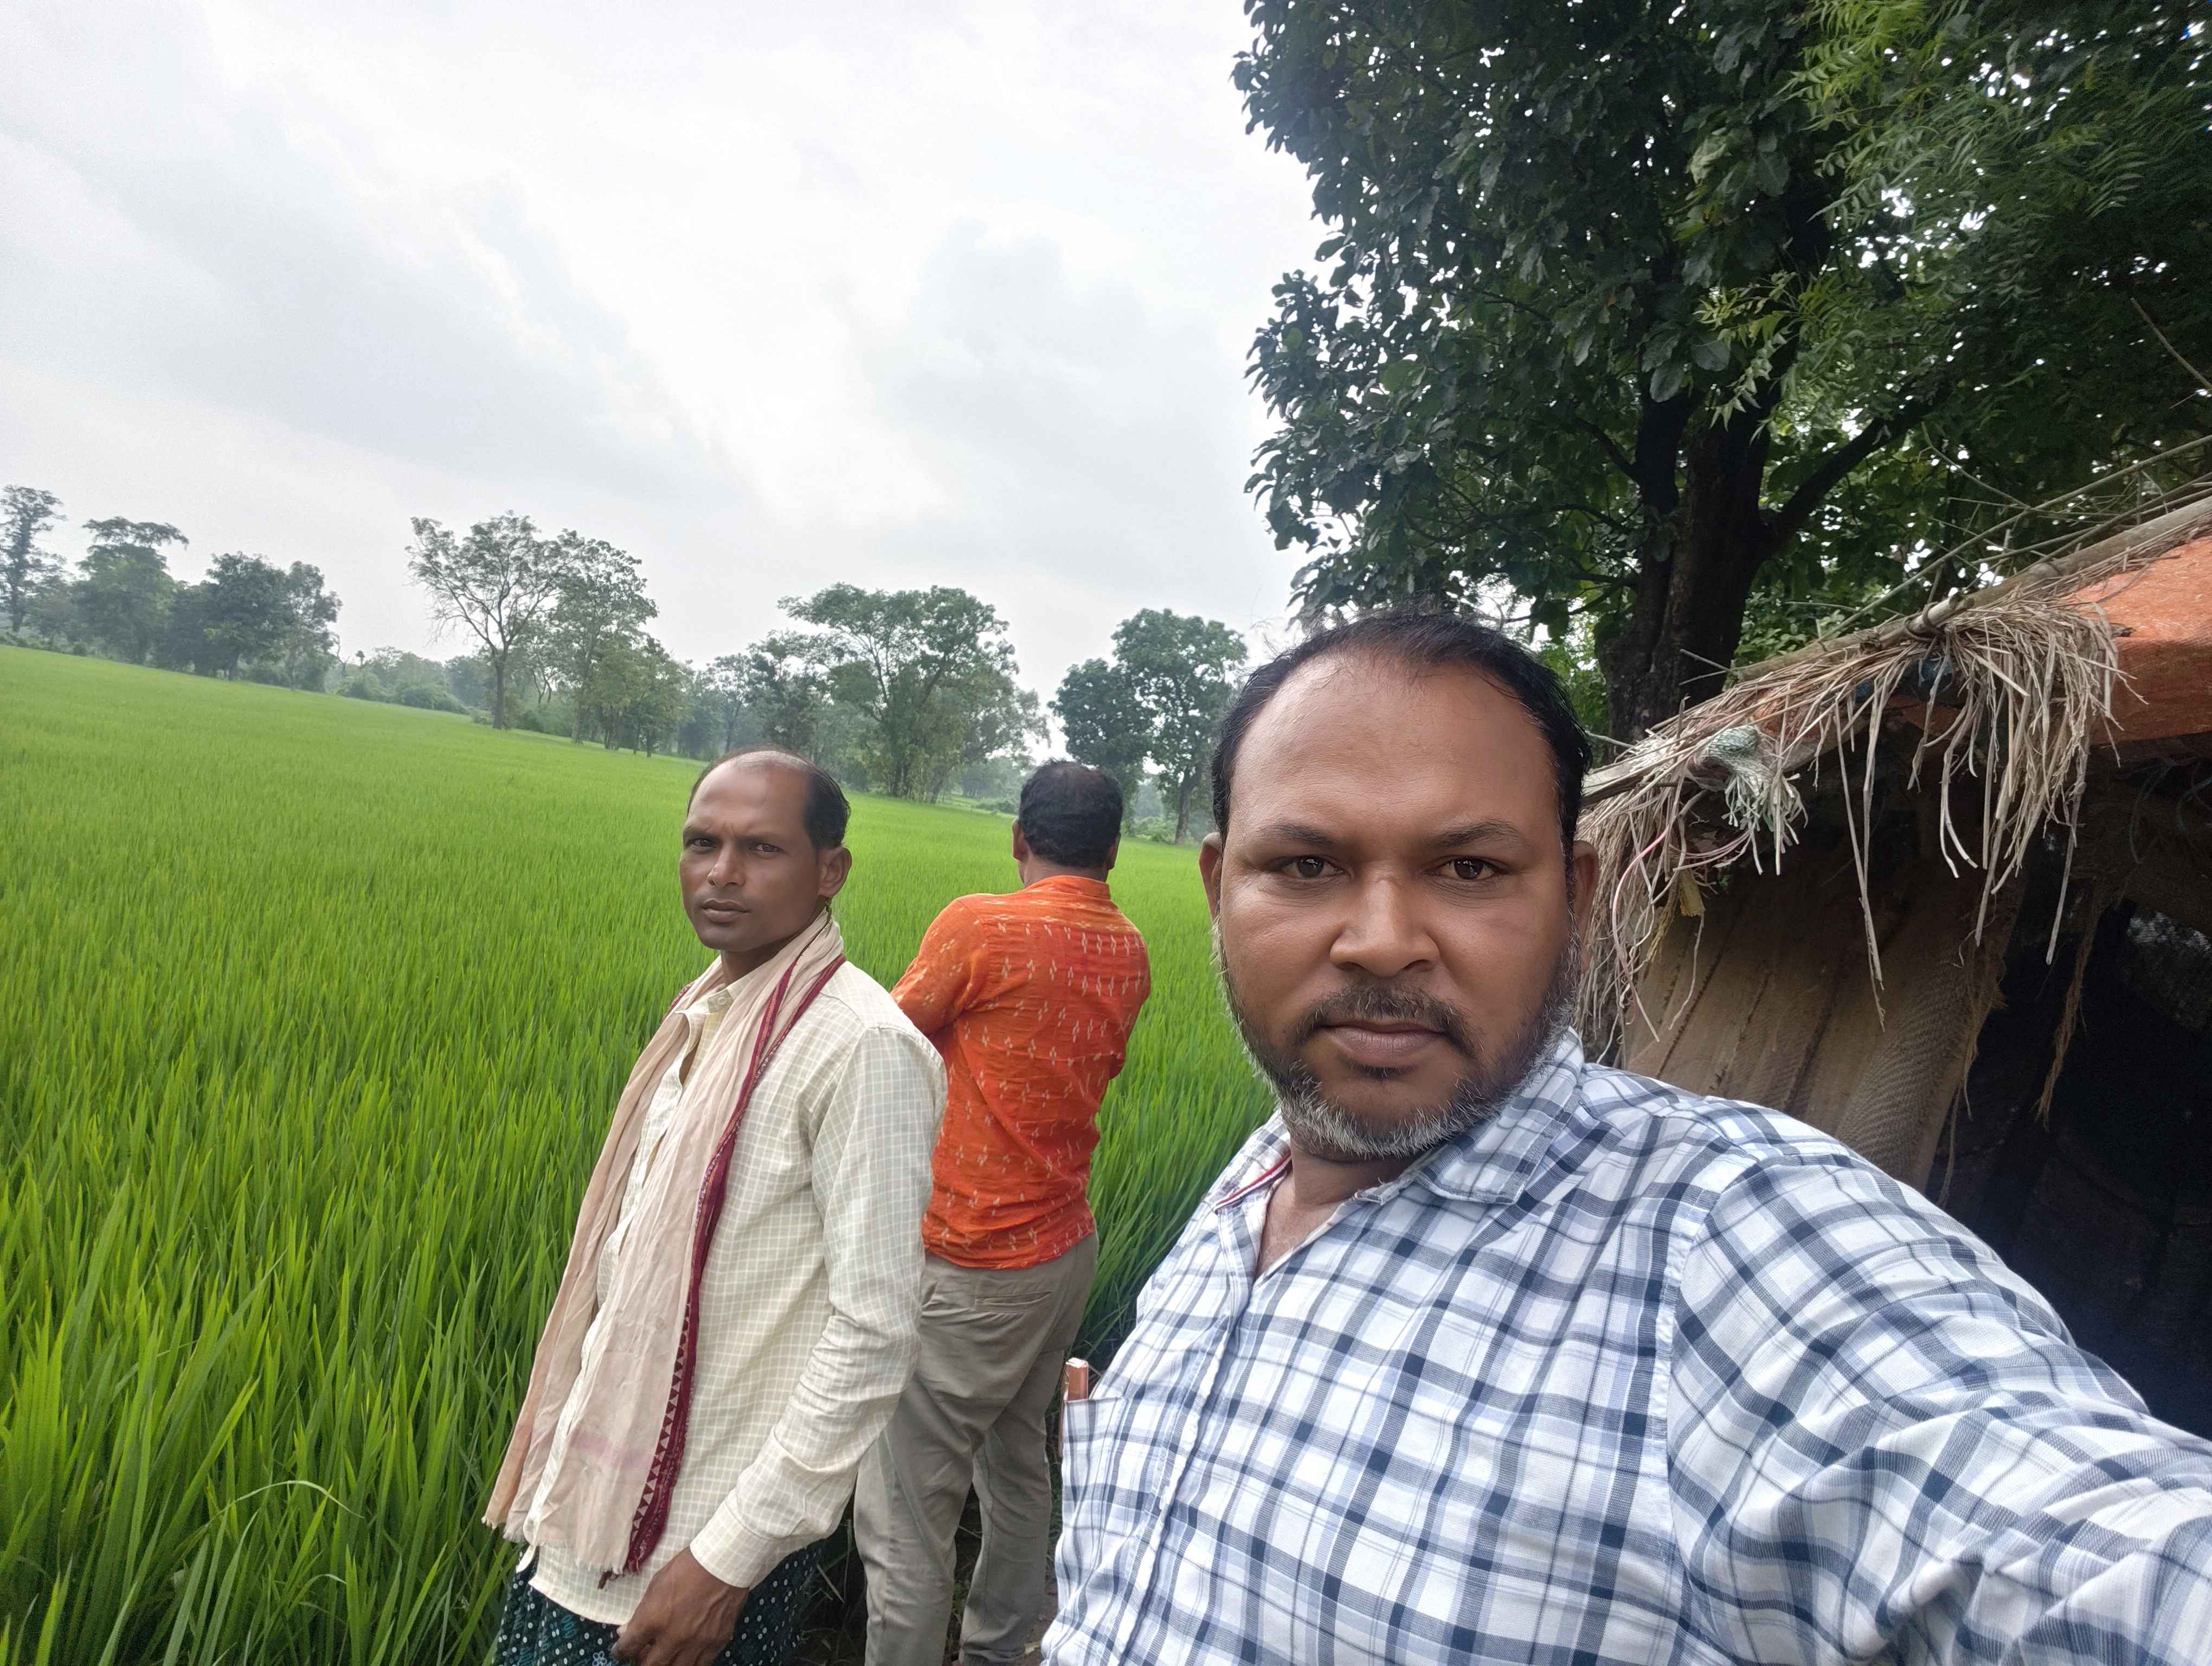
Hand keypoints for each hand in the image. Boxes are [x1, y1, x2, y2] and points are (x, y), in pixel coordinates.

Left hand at [610, 1549, 749, 1665]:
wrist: (724, 1563)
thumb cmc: (687, 1567)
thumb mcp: (657, 1584)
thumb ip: (642, 1611)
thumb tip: (627, 1630)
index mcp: (653, 1619)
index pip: (628, 1647)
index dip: (620, 1651)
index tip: (620, 1650)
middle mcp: (673, 1637)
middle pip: (650, 1665)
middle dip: (642, 1661)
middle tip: (642, 1654)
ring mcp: (697, 1643)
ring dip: (666, 1664)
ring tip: (664, 1656)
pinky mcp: (716, 1642)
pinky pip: (700, 1664)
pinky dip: (690, 1662)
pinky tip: (686, 1654)